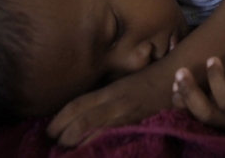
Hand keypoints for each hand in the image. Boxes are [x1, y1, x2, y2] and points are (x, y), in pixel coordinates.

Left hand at [47, 73, 168, 146]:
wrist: (175, 76)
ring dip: (79, 144)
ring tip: (68, 154)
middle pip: (82, 119)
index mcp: (108, 91)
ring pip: (95, 130)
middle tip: (55, 148)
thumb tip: (85, 112)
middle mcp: (114, 101)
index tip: (49, 132)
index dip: (59, 119)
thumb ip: (105, 97)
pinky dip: (102, 146)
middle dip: (64, 136)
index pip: (77, 105)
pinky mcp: (139, 123)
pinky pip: (115, 137)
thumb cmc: (149, 80)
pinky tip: (96, 152)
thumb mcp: (122, 85)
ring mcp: (126, 113)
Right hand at [171, 56, 224, 129]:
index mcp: (220, 120)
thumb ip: (197, 90)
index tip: (173, 84)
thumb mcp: (214, 86)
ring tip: (211, 60)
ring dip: (215, 80)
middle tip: (181, 72)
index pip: (197, 117)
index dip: (184, 103)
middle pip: (208, 114)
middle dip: (192, 93)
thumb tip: (174, 90)